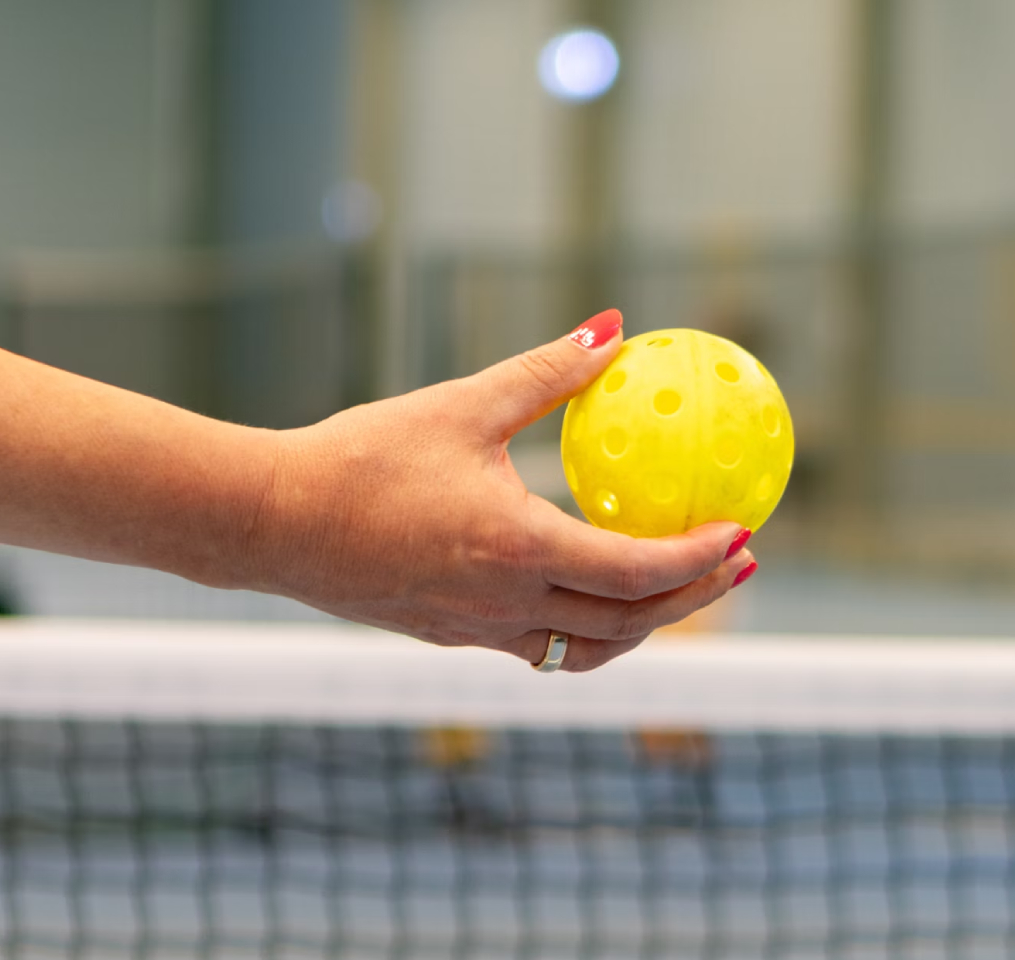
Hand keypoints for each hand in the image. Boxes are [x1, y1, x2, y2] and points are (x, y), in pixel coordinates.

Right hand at [241, 310, 756, 671]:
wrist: (270, 523)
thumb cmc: (360, 457)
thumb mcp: (461, 405)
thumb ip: (546, 372)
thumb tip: (613, 327)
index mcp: (519, 551)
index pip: (638, 571)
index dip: (700, 558)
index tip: (743, 531)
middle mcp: (506, 606)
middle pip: (631, 623)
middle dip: (697, 597)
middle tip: (740, 561)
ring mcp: (479, 632)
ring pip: (589, 649)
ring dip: (646, 624)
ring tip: (681, 586)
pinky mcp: (452, 637)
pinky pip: (542, 648)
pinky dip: (589, 630)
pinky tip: (594, 591)